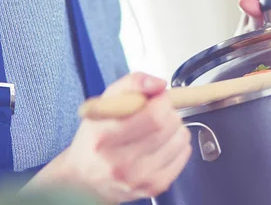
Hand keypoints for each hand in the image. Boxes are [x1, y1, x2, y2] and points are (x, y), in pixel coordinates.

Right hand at [25, 73, 191, 203]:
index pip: (153, 116)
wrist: (85, 179)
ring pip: (180, 139)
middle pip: (168, 126)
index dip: (162, 101)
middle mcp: (120, 163)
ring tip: (158, 130)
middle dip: (169, 112)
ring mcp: (138, 178)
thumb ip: (132, 84)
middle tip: (157, 113)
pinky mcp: (153, 187)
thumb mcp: (104, 103)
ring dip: (176, 128)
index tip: (157, 98)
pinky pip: (184, 155)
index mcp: (105, 137)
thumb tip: (159, 84)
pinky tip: (162, 144)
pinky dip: (179, 144)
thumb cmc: (96, 138)